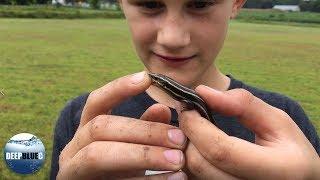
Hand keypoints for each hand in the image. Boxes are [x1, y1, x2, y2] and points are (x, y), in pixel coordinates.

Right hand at [56, 72, 185, 179]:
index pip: (96, 102)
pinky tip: (174, 178)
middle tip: (179, 138)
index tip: (146, 78)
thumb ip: (144, 129)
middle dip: (143, 131)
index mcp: (86, 130)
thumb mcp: (131, 148)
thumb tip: (163, 109)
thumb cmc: (117, 171)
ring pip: (98, 155)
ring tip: (178, 159)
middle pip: (101, 127)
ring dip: (143, 155)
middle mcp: (74, 147)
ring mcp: (72, 170)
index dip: (119, 88)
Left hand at [179, 85, 319, 179]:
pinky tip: (199, 146)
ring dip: (187, 147)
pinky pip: (195, 179)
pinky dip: (191, 160)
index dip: (197, 125)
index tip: (189, 107)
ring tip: (195, 130)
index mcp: (277, 170)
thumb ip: (243, 105)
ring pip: (193, 174)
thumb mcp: (277, 122)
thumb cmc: (289, 150)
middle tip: (189, 115)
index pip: (220, 150)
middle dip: (188, 135)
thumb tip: (203, 92)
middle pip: (200, 164)